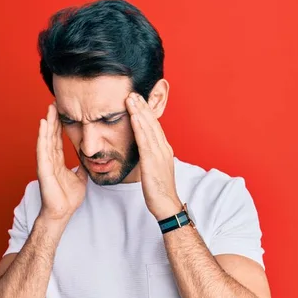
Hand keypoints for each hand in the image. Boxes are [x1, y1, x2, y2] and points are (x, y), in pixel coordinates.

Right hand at [36, 103, 87, 220]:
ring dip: (47, 123)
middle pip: (51, 135)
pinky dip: (42, 136)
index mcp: (58, 162)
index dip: (60, 126)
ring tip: (49, 109)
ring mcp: (46, 163)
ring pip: (46, 139)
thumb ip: (82, 168)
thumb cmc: (68, 199)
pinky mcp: (43, 169)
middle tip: (55, 103)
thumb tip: (89, 161)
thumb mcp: (81, 179)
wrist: (62, 213)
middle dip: (53, 119)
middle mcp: (50, 160)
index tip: (63, 112)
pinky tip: (43, 124)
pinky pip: (43, 149)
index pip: (58, 139)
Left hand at [126, 93, 182, 220]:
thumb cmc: (158, 190)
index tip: (138, 100)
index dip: (146, 112)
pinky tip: (133, 116)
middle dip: (142, 106)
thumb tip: (143, 150)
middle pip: (152, 123)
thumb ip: (150, 157)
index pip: (154, 126)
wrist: (166, 204)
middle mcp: (163, 148)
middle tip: (133, 92)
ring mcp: (159, 154)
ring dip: (139, 111)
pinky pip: (145, 140)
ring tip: (131, 98)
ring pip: (148, 128)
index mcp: (164, 149)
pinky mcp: (152, 161)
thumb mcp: (154, 169)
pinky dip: (139, 126)